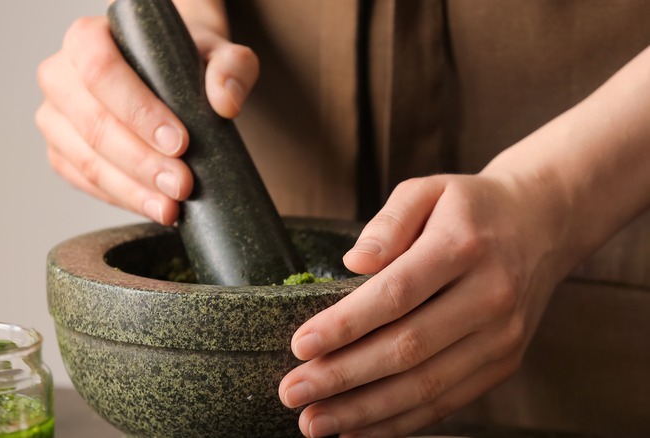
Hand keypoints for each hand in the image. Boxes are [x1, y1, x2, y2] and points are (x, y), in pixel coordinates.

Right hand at [35, 8, 258, 223]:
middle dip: (141, 161)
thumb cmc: (184, 62)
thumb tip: (225, 103)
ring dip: (132, 190)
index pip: (101, 71)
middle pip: (93, 124)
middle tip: (183, 184)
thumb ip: (231, 67)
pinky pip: (86, 184)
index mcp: (86, 38)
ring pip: (87, 161)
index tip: (179, 142)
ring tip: (172, 206)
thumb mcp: (216, 53)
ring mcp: (55, 119)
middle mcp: (60, 76)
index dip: (138, 111)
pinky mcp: (61, 154)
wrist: (168, 78)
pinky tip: (155, 207)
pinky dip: (123, 200)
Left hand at [278, 173, 568, 436]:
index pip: (396, 294)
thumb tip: (355, 264)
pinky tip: (360, 429)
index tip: (300, 345)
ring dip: (366, 411)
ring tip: (316, 421)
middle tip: (293, 393)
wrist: (544, 224)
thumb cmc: (471, 208)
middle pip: (407, 349)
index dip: (345, 324)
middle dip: (343, 377)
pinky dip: (401, 421)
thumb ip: (388, 222)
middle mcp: (489, 296)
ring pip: (426, 386)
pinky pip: (448, 401)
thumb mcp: (428, 189)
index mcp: (463, 247)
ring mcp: (502, 336)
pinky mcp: (504, 362)